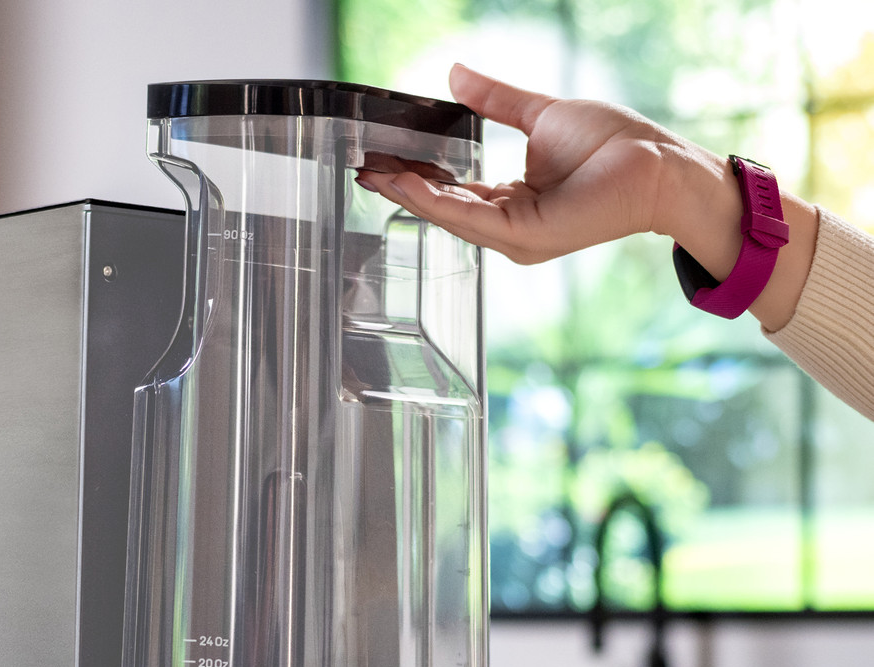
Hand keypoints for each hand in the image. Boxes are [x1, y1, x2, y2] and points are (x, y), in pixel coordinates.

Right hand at [358, 64, 691, 264]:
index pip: (454, 193)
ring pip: (452, 216)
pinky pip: (473, 218)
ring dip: (412, 195)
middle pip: (444, 209)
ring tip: (377, 174)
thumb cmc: (615, 145)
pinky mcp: (527, 235)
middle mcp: (510, 229)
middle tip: (364, 168)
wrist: (656, 165)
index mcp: (512, 206)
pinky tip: (413, 183)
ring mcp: (517, 237)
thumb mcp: (540, 115)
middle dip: (402, 188)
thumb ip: (496, 102)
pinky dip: (440, 201)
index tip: (383, 158)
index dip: (417, 176)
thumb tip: (456, 76)